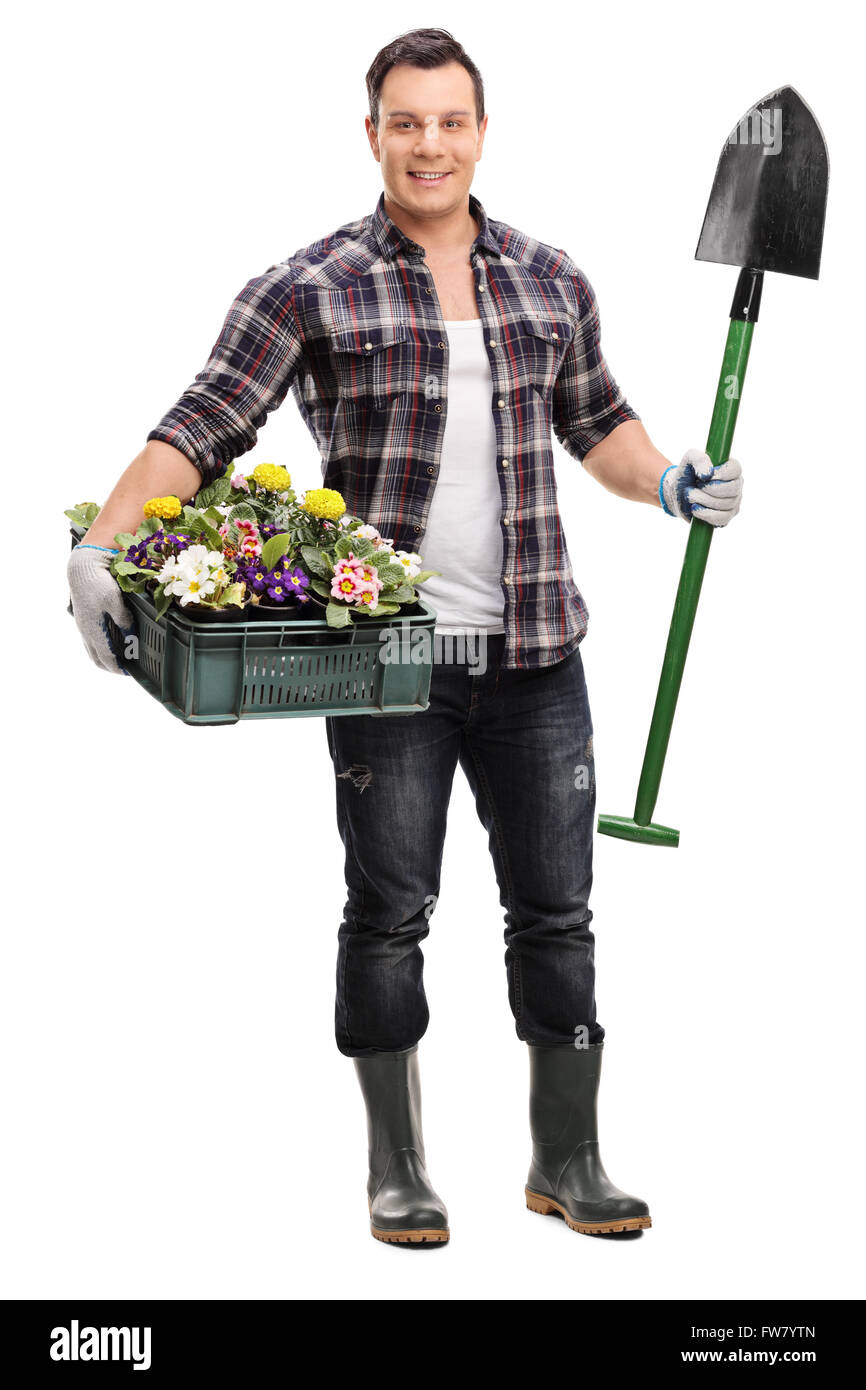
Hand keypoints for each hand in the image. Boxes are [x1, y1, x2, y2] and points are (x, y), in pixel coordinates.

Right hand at [67, 545, 134, 672]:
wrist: (82, 567)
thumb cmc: (99, 583)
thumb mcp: (115, 601)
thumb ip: (124, 621)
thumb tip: (131, 637)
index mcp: (93, 630)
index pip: (106, 659)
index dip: (119, 669)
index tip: (131, 673)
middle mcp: (86, 631)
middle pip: (97, 659)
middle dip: (112, 666)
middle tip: (127, 668)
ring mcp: (83, 625)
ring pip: (93, 650)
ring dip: (106, 657)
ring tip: (122, 658)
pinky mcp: (83, 619)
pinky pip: (92, 640)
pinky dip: (102, 646)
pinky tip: (112, 641)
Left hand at [659, 448, 742, 525]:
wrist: (677, 493)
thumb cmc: (687, 474)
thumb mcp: (689, 459)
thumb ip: (699, 459)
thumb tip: (708, 474)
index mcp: (731, 469)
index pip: (735, 469)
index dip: (720, 473)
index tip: (704, 476)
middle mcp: (736, 485)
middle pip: (732, 489)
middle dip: (709, 488)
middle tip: (696, 486)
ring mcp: (733, 503)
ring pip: (726, 504)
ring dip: (703, 500)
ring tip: (691, 495)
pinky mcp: (726, 517)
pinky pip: (722, 519)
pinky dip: (705, 514)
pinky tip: (695, 508)